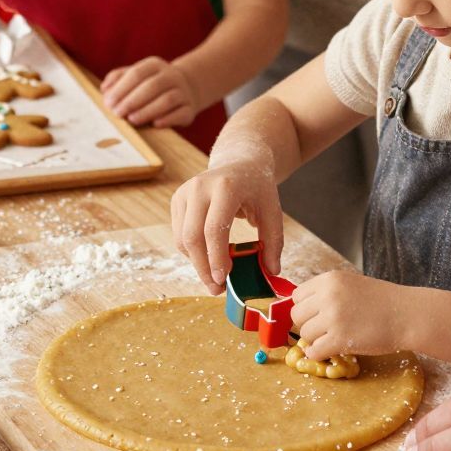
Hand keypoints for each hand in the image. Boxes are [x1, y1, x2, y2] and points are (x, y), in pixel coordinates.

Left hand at [101, 57, 198, 130]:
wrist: (184, 89)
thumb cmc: (150, 85)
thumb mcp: (134, 76)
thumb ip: (117, 79)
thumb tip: (104, 89)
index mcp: (154, 65)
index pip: (137, 73)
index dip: (121, 89)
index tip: (108, 103)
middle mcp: (170, 76)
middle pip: (152, 86)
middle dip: (132, 101)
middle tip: (117, 114)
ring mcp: (182, 92)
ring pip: (168, 100)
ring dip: (148, 111)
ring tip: (132, 120)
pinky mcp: (190, 109)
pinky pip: (181, 113)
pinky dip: (168, 119)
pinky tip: (155, 124)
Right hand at [171, 160, 283, 291]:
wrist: (240, 161)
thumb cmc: (258, 187)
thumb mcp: (272, 210)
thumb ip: (273, 241)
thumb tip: (271, 272)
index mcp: (225, 187)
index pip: (214, 229)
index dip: (216, 257)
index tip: (223, 280)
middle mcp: (200, 188)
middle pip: (193, 237)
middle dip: (203, 268)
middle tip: (217, 289)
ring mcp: (185, 192)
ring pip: (182, 239)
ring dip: (197, 263)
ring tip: (215, 277)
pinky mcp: (177, 199)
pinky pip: (179, 235)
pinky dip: (192, 252)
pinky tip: (208, 258)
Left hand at [290, 268, 403, 360]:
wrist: (407, 315)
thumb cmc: (382, 301)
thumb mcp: (351, 284)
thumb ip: (327, 293)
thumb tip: (304, 310)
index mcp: (330, 279)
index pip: (297, 296)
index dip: (306, 308)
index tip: (318, 314)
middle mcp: (328, 296)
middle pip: (297, 316)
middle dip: (308, 325)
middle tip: (325, 329)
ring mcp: (333, 318)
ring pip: (304, 335)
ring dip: (316, 340)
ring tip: (334, 338)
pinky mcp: (340, 339)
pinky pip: (314, 352)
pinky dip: (319, 354)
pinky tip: (332, 350)